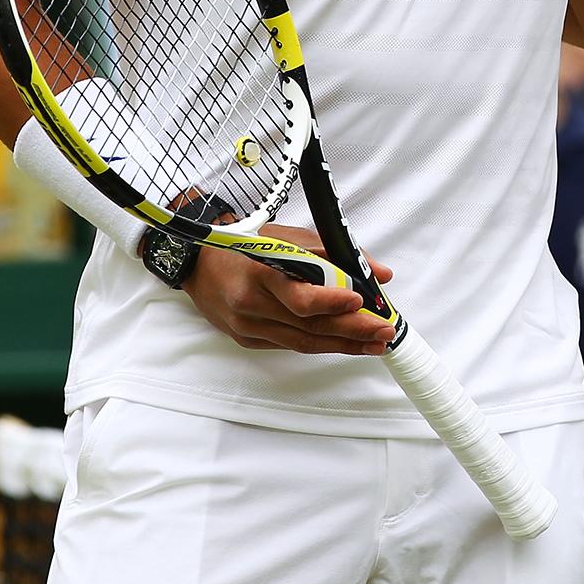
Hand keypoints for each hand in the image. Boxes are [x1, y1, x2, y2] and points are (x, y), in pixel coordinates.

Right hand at [181, 223, 397, 355]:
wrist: (198, 265)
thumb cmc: (247, 245)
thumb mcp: (288, 238)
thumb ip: (334, 254)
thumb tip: (379, 273)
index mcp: (261, 273)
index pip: (299, 297)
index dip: (331, 302)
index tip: (360, 301)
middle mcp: (253, 305)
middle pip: (308, 325)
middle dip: (352, 331)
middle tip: (385, 331)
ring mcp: (249, 327)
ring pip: (303, 342)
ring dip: (343, 344)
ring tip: (376, 344)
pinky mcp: (248, 340)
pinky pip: (291, 345)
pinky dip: (321, 343)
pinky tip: (345, 343)